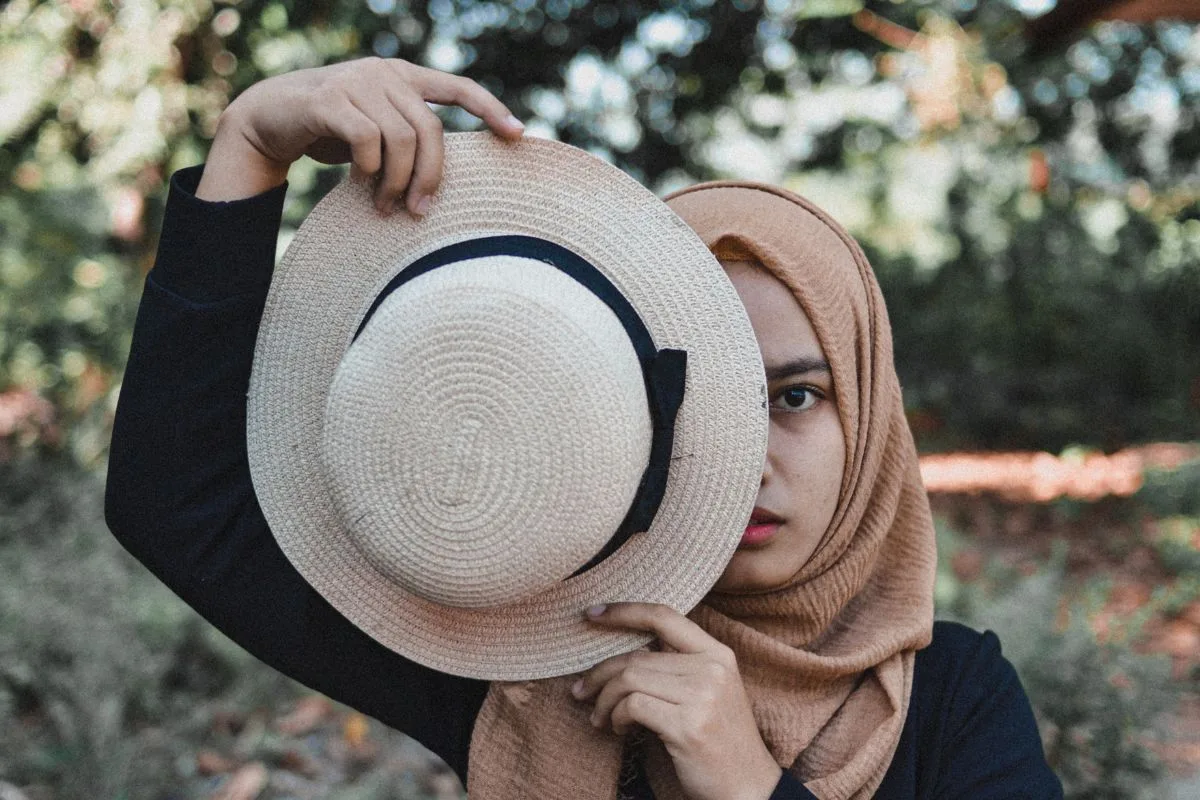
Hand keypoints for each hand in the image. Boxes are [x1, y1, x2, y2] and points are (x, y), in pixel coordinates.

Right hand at [197, 57, 523, 212]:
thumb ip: (408, 139)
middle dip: (430, 177)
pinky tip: (361, 185)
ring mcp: (357, 81)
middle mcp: (385, 72)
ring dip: (396, 183)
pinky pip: (367, 141)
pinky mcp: (329, 98)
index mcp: (404, 77)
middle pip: (430, 130)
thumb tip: (440, 182)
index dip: (491, 110)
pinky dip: (369, 170)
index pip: (459, 87)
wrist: (270, 118)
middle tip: (419, 212)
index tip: (519, 136)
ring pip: (400, 139)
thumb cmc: (333, 132)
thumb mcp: (378, 131)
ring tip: (387, 208)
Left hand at [574, 603, 782, 799]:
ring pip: (629, 679)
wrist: (749, 788)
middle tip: (581, 691)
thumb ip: (680, 666)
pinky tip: (619, 729)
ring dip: (604, 700)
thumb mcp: (711, 691)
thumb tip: (627, 652)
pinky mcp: (688, 725)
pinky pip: (633, 706)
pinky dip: (616, 716)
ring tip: (601, 717)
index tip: (592, 614)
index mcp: (718, 654)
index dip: (624, 611)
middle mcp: (712, 668)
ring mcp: (702, 696)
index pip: (664, 616)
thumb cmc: (720, 740)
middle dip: (599, 673)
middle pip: (637, 655)